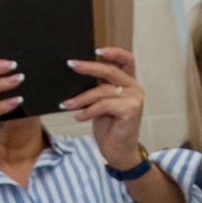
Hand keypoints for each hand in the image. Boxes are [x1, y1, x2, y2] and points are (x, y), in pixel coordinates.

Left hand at [66, 47, 146, 168]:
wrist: (118, 152)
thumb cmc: (109, 127)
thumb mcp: (102, 103)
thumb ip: (98, 88)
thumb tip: (76, 74)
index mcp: (128, 82)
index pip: (126, 59)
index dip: (113, 52)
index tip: (96, 50)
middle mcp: (134, 88)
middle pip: (111, 71)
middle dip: (89, 67)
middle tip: (71, 65)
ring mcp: (134, 99)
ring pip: (103, 91)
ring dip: (81, 98)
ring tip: (66, 104)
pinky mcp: (131, 110)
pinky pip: (104, 105)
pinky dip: (88, 111)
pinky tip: (78, 116)